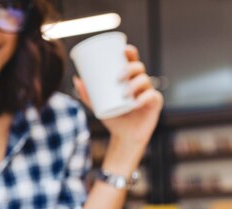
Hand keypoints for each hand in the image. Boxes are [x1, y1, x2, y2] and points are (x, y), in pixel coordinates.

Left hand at [74, 44, 163, 174]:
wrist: (124, 136)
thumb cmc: (113, 118)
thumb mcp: (98, 105)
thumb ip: (88, 94)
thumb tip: (77, 79)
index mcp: (129, 79)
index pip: (131, 61)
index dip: (130, 52)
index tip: (123, 49)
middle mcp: (141, 83)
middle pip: (139, 68)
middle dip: (130, 68)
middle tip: (118, 77)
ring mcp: (148, 92)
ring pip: (145, 80)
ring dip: (135, 84)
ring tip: (124, 93)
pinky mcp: (154, 104)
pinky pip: (152, 96)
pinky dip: (144, 98)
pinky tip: (137, 102)